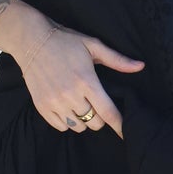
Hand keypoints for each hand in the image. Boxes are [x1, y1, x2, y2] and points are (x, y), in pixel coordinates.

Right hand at [19, 21, 143, 138]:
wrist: (31, 41)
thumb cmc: (65, 42)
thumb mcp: (93, 46)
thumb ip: (117, 60)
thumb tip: (140, 66)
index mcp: (87, 81)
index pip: (108, 112)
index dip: (119, 125)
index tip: (125, 132)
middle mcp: (71, 95)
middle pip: (94, 123)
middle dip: (99, 117)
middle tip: (95, 104)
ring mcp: (55, 103)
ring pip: (78, 127)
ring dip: (83, 120)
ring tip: (80, 105)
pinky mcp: (42, 106)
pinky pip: (61, 126)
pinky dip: (67, 122)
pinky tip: (67, 108)